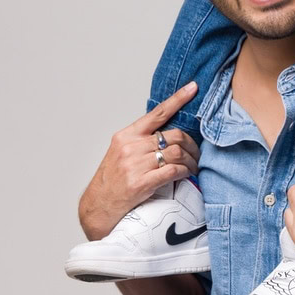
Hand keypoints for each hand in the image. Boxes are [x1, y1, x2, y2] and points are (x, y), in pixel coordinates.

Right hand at [78, 83, 200, 240]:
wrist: (98, 206)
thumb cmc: (112, 180)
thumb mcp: (121, 152)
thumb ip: (141, 140)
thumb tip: (168, 132)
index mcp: (126, 136)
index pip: (157, 113)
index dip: (177, 99)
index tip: (192, 88)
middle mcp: (130, 147)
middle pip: (173, 135)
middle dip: (191, 143)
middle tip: (196, 152)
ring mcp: (134, 165)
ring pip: (176, 153)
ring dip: (190, 159)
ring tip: (193, 166)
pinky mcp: (140, 183)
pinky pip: (172, 171)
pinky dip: (185, 171)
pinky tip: (187, 174)